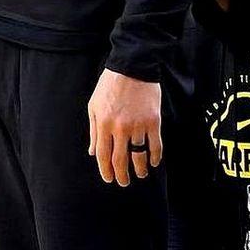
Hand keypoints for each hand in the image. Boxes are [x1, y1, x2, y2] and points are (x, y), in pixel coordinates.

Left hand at [87, 69, 161, 185]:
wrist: (133, 67)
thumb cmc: (110, 85)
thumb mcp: (94, 106)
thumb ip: (94, 131)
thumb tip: (94, 152)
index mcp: (103, 124)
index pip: (103, 156)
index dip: (106, 171)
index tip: (109, 179)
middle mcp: (120, 128)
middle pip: (120, 160)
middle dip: (122, 175)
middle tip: (124, 182)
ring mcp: (138, 126)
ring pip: (139, 156)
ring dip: (139, 170)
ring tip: (139, 175)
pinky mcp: (153, 121)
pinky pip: (155, 145)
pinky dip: (155, 157)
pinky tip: (153, 162)